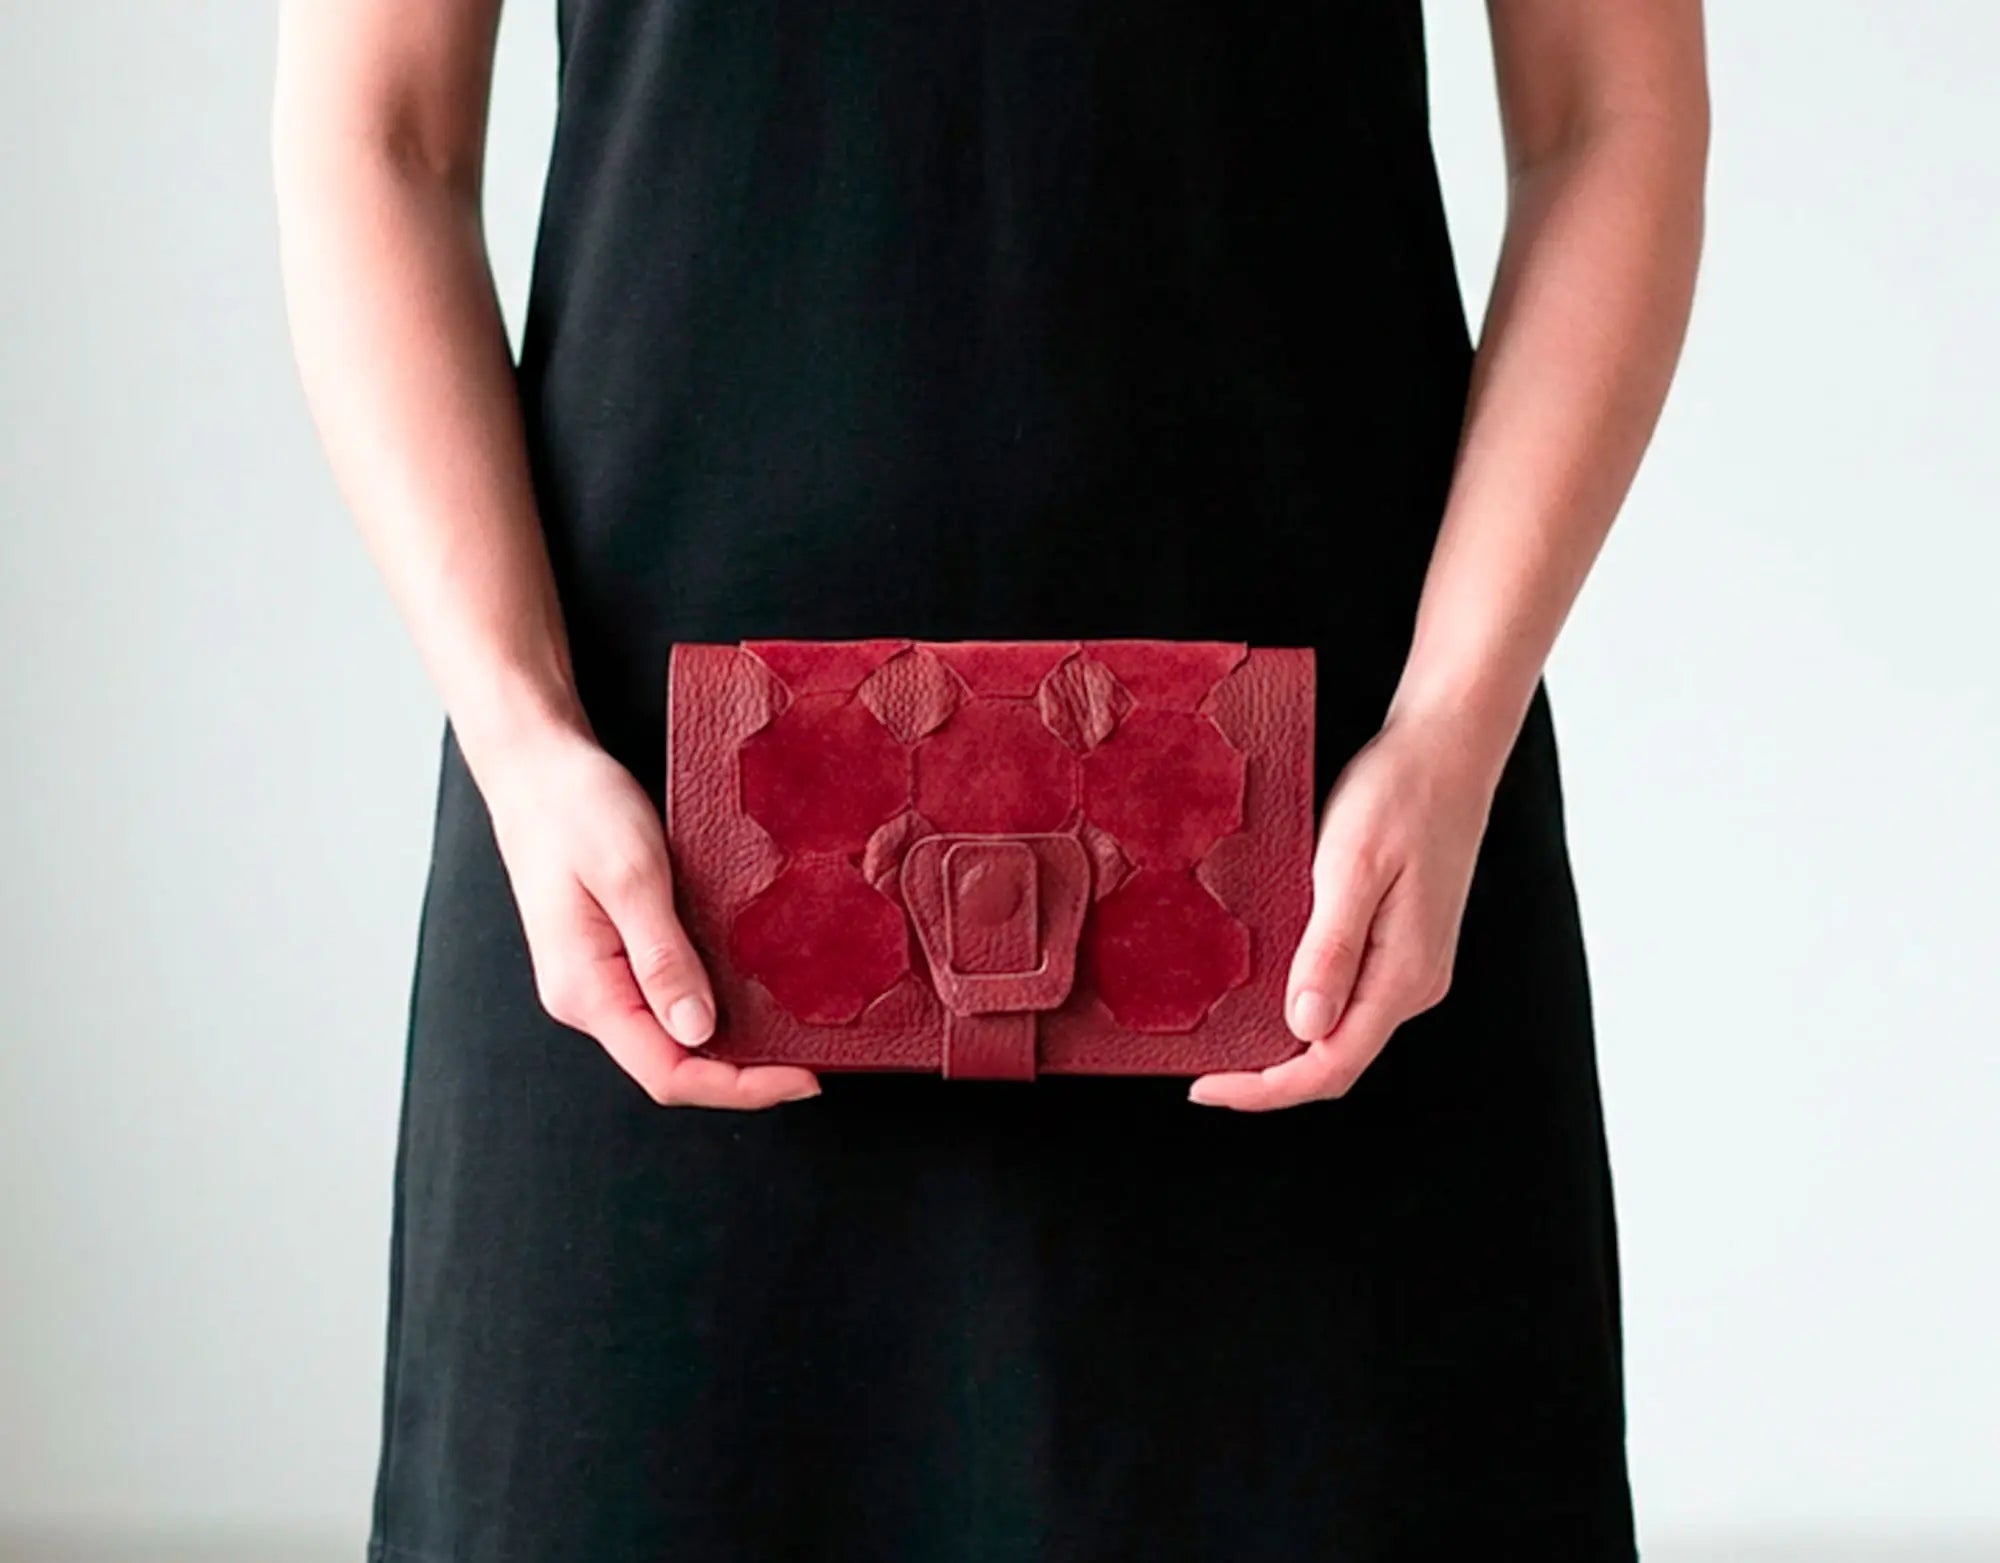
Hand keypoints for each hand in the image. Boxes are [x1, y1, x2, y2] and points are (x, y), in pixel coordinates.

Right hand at [479, 725, 821, 1108]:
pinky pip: (665, 999)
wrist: (536, 765)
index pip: (667, 1073)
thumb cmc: (576, 807)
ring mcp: (599, 979)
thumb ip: (662, 957)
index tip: (803, 1076)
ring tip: (792, 1031)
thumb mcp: (631, 875)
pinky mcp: (612, 955)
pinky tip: (752, 991)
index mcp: (585, 990)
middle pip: (672, 1065)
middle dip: (743, 1074)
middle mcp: (588, 998)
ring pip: (671, 1037)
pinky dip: (712, 1004)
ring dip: (731, 1042)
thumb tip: (697, 1031)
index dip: (739, 1088)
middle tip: (812, 1056)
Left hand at [1188, 713, 1499, 1110]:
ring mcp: (1410, 966)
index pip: (1330, 1067)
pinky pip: (1348, 996)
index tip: (1203, 1085)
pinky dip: (1302, 1005)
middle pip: (1335, 1059)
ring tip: (1222, 1032)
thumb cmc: (1399, 795)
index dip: (1265, 1089)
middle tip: (1200, 1064)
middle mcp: (1412, 984)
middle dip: (1268, 1075)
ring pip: (1341, 1031)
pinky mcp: (1400, 943)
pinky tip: (1262, 989)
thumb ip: (1330, 948)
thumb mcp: (1352, 866)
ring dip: (1283, 1041)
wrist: (1446, 749)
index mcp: (1403, 976)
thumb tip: (1305, 1026)